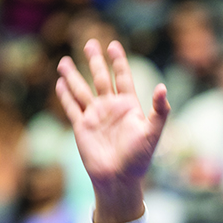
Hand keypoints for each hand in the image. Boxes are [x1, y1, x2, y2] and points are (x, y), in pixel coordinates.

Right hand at [55, 39, 169, 222]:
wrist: (119, 179)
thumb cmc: (139, 159)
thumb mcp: (152, 133)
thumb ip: (159, 111)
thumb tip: (162, 87)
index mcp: (128, 106)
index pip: (123, 78)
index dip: (118, 62)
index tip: (113, 45)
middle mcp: (111, 108)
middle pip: (101, 78)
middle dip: (95, 61)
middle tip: (90, 43)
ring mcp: (95, 117)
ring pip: (82, 90)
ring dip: (73, 76)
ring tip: (64, 60)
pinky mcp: (82, 128)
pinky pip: (72, 108)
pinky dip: (65, 96)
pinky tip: (60, 84)